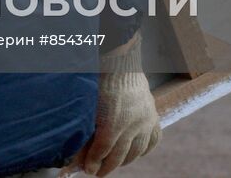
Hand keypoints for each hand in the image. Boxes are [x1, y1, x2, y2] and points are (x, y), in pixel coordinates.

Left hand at [72, 33, 159, 175]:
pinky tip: (135, 153)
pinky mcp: (153, 117)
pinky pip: (153, 141)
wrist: (120, 64)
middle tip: (96, 172)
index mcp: (114, 122)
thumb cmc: (99, 81)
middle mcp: (132, 125)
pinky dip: (143, 150)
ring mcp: (145, 122)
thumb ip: (85, 129)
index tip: (87, 169)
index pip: (103, 151)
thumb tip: (76, 151)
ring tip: (113, 164)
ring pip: (136, 152)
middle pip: (119, 156)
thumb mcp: (88, 106)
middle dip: (106, 167)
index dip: (93, 162)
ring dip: (124, 161)